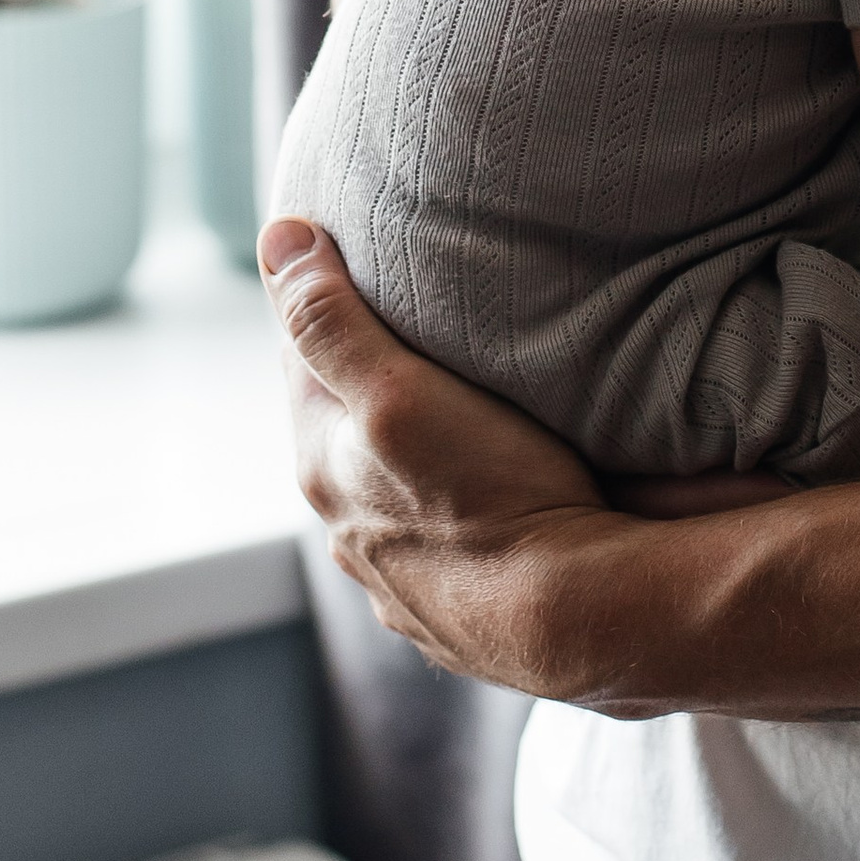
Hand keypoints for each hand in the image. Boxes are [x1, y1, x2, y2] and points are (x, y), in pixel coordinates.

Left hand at [261, 217, 666, 708]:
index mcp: (324, 470)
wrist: (582, 619)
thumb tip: (277, 241)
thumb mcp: (401, 390)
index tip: (367, 269)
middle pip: (349, 433)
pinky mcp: (460, 618)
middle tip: (430, 337)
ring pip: (395, 496)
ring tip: (471, 422)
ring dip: (418, 459)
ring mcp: (402, 585)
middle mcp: (350, 534)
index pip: (304, 363)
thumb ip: (332, 321)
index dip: (330, 309)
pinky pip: (446, 552)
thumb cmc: (492, 495)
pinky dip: (459, 521)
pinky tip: (496, 507)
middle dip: (376, 386)